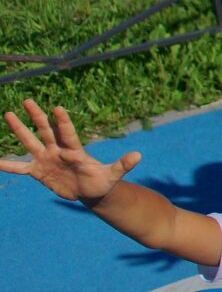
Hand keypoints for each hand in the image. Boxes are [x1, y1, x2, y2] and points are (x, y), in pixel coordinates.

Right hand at [1, 100, 140, 203]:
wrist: (91, 191)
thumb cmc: (102, 181)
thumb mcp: (112, 175)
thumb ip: (122, 165)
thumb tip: (138, 156)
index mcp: (75, 150)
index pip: (68, 134)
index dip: (64, 122)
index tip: (59, 108)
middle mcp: (58, 151)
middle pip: (46, 131)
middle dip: (37, 116)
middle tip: (28, 100)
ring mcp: (47, 159)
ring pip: (30, 142)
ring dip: (19, 130)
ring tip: (8, 114)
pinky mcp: (39, 172)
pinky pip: (20, 168)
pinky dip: (9, 165)